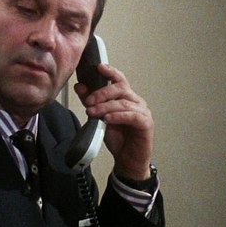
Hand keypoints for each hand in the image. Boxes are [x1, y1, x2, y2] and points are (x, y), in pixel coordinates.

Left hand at [74, 63, 153, 179]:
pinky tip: (107, 119)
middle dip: (102, 93)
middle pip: (120, 88)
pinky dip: (118, 116)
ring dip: (105, 106)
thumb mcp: (100, 117)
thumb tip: (79, 86)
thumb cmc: (117, 138)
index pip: (120, 79)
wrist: (127, 160)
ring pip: (123, 103)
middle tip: (88, 101)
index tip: (99, 67)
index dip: (111, 71)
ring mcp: (143, 112)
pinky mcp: (146, 124)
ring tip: (92, 112)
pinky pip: (132, 116)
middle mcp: (136, 101)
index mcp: (126, 97)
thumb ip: (91, 102)